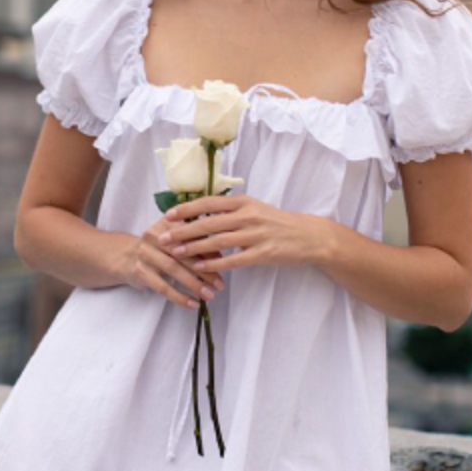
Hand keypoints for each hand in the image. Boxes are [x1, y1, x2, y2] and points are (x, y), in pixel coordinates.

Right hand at [98, 220, 221, 308]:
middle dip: (205, 270)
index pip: (192, 235)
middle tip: (220, 284)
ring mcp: (145, 253)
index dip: (210, 249)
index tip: (225, 263)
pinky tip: (192, 304)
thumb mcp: (175, 238)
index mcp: (168, 223)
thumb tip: (222, 255)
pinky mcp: (140, 271)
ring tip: (209, 296)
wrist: (125, 256)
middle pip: (184, 253)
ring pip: (174, 270)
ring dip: (194, 285)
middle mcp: (155, 235)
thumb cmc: (159, 248)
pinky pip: (162, 286)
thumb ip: (196, 241)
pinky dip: (179, 297)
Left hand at [149, 190, 336, 277]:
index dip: (187, 209)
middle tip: (163, 238)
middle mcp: (249, 216)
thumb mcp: (254, 209)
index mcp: (244, 202)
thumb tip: (201, 211)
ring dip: (194, 248)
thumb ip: (230, 210)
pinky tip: (200, 268)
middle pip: (209, 223)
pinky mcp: (263, 253)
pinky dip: (215, 264)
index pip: (210, 203)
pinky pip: (234, 260)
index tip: (168, 215)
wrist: (308, 236)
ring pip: (218, 242)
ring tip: (175, 253)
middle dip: (183, 231)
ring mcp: (256, 235)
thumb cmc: (276, 223)